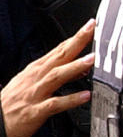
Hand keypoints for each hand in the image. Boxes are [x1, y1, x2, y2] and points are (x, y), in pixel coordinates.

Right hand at [1, 19, 94, 136]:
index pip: (59, 48)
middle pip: (59, 56)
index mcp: (37, 69)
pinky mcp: (35, 111)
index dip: (75, 37)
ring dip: (74, 67)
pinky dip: (71, 99)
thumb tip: (81, 68)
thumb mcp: (34, 82)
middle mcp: (37, 77)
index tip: (91, 26)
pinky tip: (85, 96)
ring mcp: (36, 93)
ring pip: (57, 76)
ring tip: (92, 60)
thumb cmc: (15, 101)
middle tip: (93, 30)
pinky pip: (55, 104)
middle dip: (77, 42)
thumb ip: (57, 74)